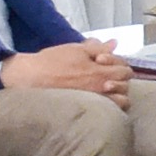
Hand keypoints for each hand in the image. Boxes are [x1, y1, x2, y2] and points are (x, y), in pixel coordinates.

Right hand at [1, 41, 131, 104]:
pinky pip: (109, 112)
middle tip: (105, 74)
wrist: (30, 79)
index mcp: (100, 73)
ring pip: (121, 102)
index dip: (117, 63)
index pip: (125, 70)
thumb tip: (114, 43)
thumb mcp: (76, 49)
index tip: (103, 61)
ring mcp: (95, 103)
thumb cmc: (52, 62)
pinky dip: (110, 106)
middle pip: (126, 86)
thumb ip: (98, 48)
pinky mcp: (87, 111)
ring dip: (118, 94)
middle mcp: (101, 90)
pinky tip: (101, 100)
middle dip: (120, 78)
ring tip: (106, 89)